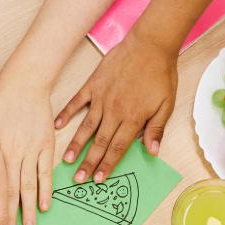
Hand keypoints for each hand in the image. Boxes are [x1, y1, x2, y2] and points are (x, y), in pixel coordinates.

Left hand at [0, 74, 57, 224]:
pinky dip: (45, 190)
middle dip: (7, 219)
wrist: (23, 81)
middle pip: (8, 194)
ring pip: (28, 186)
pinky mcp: (45, 145)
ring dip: (28, 210)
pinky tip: (44, 206)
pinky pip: (45, 173)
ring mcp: (29, 151)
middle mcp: (10, 155)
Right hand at [56, 34, 179, 184]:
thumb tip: (152, 151)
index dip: (108, 164)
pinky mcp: (94, 84)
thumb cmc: (161, 74)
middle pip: (100, 142)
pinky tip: (58, 125)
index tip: (99, 179)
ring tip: (67, 160)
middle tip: (79, 179)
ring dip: (77, 144)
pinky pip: (77, 101)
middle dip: (89, 162)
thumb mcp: (166, 104)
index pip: (118, 148)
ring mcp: (102, 97)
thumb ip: (156, 128)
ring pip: (87, 126)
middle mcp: (114, 111)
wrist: (150, 45)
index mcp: (132, 118)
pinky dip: (67, 113)